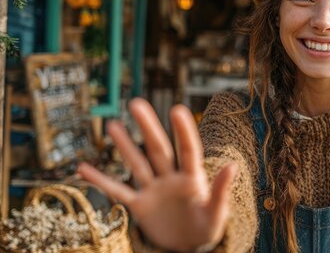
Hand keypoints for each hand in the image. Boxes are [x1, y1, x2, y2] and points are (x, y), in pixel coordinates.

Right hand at [78, 98, 237, 251]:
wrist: (190, 246)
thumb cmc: (207, 228)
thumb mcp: (216, 212)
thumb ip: (221, 190)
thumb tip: (233, 166)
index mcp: (192, 178)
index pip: (188, 149)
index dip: (183, 130)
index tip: (177, 109)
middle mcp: (171, 178)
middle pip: (158, 149)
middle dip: (148, 126)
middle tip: (136, 103)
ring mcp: (154, 190)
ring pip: (137, 164)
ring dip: (125, 146)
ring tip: (112, 125)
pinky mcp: (140, 205)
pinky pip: (118, 191)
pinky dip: (101, 181)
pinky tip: (83, 168)